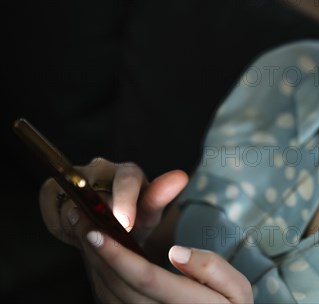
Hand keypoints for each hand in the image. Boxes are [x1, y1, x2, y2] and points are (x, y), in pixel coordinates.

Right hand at [39, 157, 187, 247]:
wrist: (109, 230)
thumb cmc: (135, 219)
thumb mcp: (149, 215)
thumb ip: (160, 198)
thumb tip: (181, 176)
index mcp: (129, 173)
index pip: (127, 179)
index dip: (124, 201)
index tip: (125, 224)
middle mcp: (102, 169)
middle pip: (94, 191)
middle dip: (98, 217)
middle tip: (104, 234)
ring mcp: (75, 176)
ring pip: (71, 203)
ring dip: (79, 224)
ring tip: (93, 234)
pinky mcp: (53, 188)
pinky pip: (53, 209)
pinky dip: (61, 225)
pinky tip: (75, 229)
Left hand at [82, 230, 252, 302]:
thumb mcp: (237, 289)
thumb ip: (211, 268)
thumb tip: (177, 252)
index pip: (146, 278)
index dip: (118, 255)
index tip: (98, 231)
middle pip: (119, 285)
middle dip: (96, 252)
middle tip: (79, 217)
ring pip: (109, 293)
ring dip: (93, 261)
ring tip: (82, 226)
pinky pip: (110, 299)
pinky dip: (99, 273)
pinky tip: (95, 251)